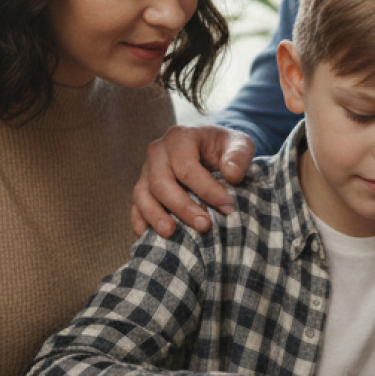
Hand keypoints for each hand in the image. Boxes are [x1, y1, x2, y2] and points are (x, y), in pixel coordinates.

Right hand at [130, 125, 255, 236]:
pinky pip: (135, 208)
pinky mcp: (142, 190)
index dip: (206, 189)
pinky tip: (151, 237)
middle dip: (182, 207)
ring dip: (156, 217)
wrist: (210, 150)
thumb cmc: (224, 149)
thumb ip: (239, 155)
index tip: (227, 207)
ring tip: (171, 233)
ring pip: (142, 195)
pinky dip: (140, 223)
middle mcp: (157, 153)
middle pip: (161, 182)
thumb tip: (231, 175)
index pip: (186, 167)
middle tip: (205, 225)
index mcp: (180, 138)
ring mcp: (146, 172)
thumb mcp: (240, 144)